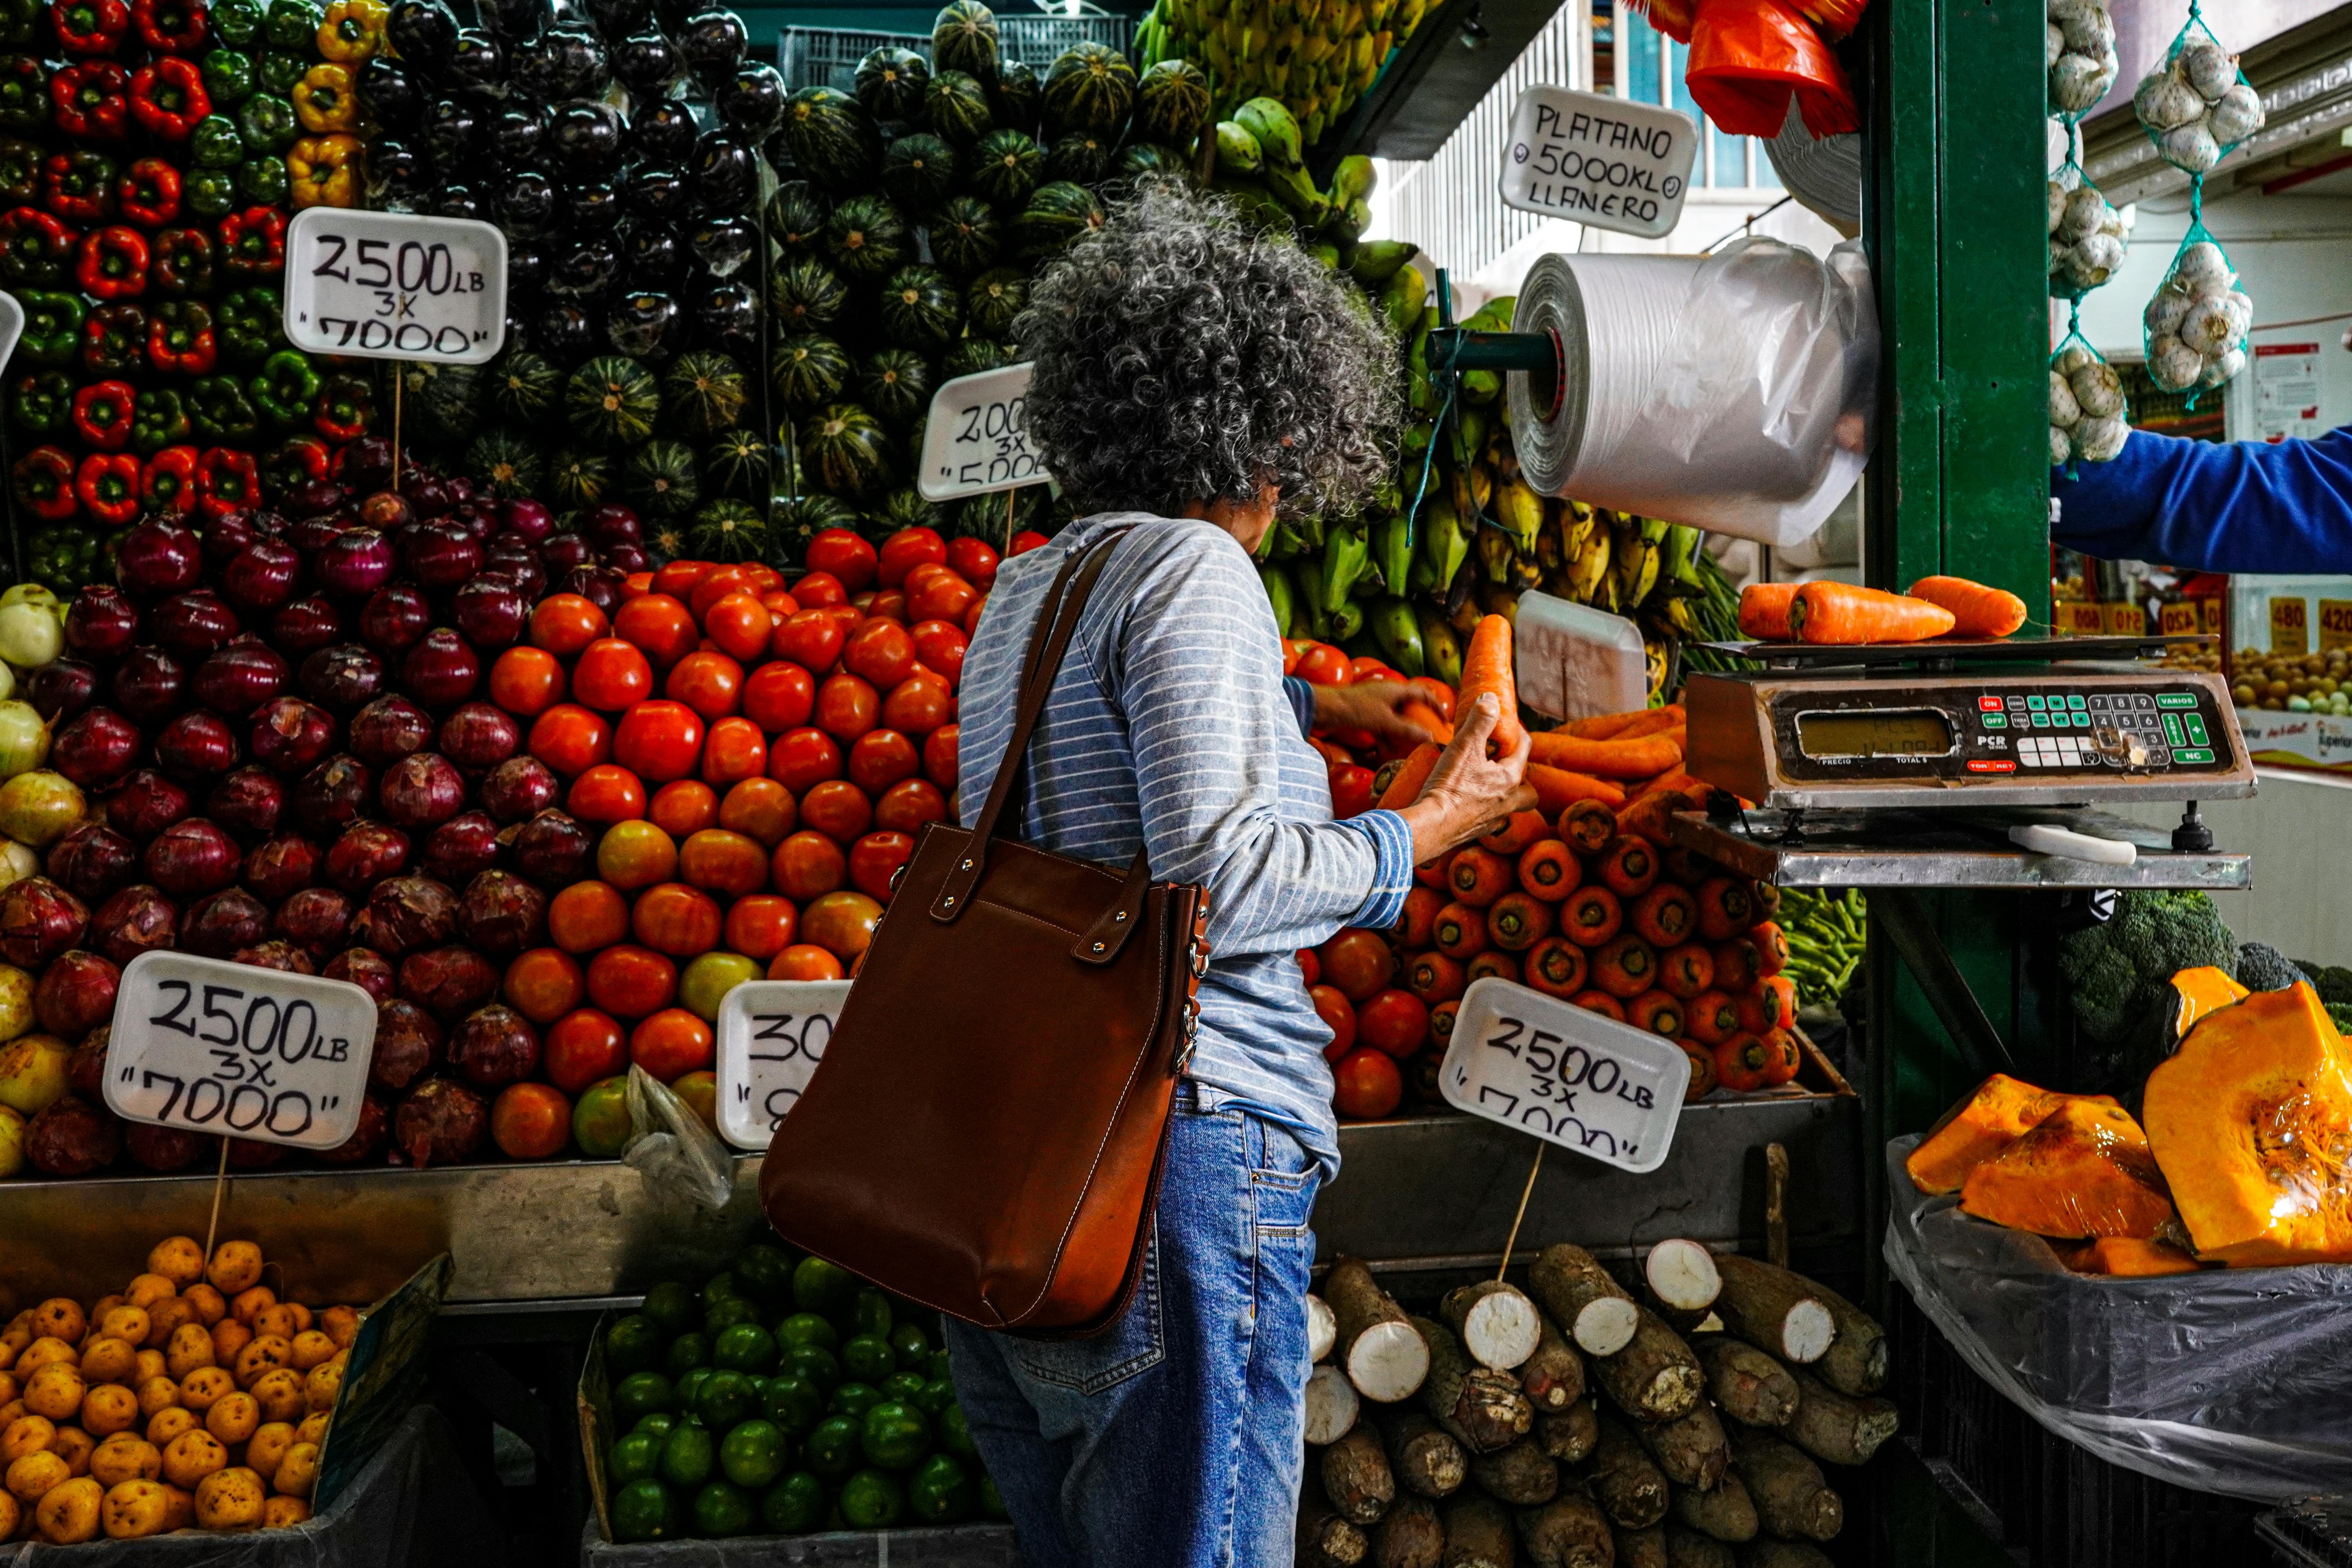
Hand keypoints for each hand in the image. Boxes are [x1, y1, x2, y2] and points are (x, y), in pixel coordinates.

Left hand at [1312, 680, 1431, 748]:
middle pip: (1409, 708)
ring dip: (1400, 734)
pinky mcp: (1363, 715)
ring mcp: (1374, 705)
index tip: (1444, 720)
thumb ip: (1406, 730)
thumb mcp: (1384, 721)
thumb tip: (1429, 738)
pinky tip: (1386, 753)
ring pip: (1394, 720)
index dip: (1435, 705)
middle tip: (1427, 738)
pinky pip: (1381, 727)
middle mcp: (1387, 695)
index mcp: (1395, 690)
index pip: (1423, 693)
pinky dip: (1385, 738)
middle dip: (1417, 723)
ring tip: (1407, 750)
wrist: (1322, 709)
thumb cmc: (1354, 709)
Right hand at [1393, 693, 1536, 863]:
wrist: (1430, 828)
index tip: (1506, 724)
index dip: (1517, 732)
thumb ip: (1480, 721)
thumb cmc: (1450, 787)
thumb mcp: (1465, 747)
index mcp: (1510, 780)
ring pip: (1509, 807)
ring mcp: (1493, 821)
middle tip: (1505, 766)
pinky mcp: (1475, 832)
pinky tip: (1467, 803)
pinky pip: (1488, 820)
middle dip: (1522, 778)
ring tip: (1485, 784)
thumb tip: (1492, 699)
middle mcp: (1507, 803)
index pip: (1525, 749)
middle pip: (1528, 791)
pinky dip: (1482, 810)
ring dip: (1503, 795)